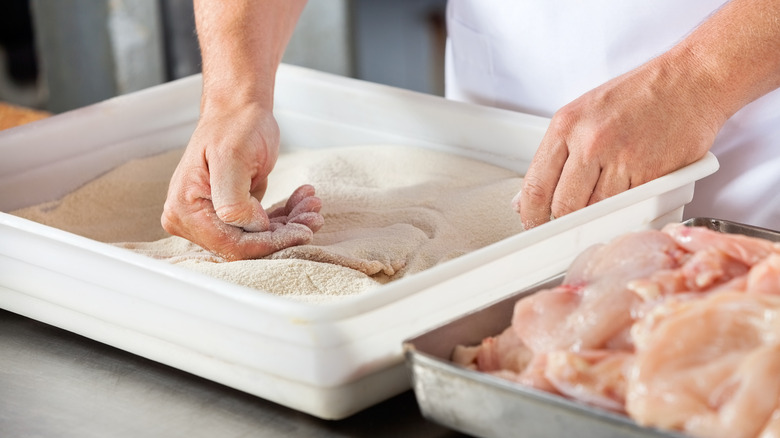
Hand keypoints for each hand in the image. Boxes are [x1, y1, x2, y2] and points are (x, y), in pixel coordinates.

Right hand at [161, 104, 323, 260]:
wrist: (239, 110)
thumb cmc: (233, 126)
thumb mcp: (231, 158)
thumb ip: (233, 201)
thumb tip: (250, 227)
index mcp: (185, 210)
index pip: (231, 244)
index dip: (269, 243)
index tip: (302, 231)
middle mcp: (192, 220)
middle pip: (246, 244)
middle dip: (285, 232)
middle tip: (314, 216)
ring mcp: (211, 217)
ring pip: (259, 236)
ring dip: (291, 223)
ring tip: (312, 205)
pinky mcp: (231, 213)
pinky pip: (262, 225)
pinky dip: (286, 216)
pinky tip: (303, 200)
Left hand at [513, 55, 723, 229]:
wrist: (691, 80)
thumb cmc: (640, 95)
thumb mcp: (584, 113)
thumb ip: (557, 154)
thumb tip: (531, 194)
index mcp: (566, 125)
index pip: (535, 186)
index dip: (531, 215)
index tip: (534, 224)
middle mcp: (590, 142)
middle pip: (563, 207)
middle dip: (560, 224)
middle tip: (563, 229)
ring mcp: (621, 160)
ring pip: (595, 212)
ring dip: (594, 221)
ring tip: (598, 213)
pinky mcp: (652, 175)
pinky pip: (629, 208)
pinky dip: (625, 212)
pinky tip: (626, 200)